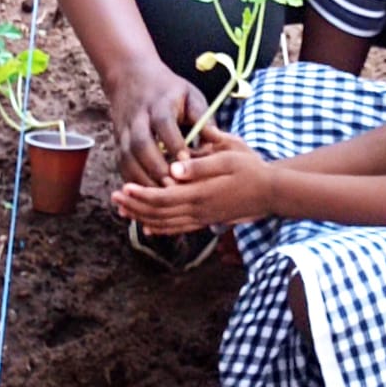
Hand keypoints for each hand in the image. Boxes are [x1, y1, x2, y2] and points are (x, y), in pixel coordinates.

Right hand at [104, 59, 208, 188]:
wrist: (131, 76)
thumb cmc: (170, 90)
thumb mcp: (191, 95)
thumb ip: (203, 117)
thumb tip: (217, 141)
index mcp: (159, 104)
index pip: (164, 124)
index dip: (174, 144)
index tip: (187, 163)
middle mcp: (138, 118)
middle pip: (140, 144)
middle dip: (155, 167)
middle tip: (172, 187)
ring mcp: (123, 131)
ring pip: (127, 157)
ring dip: (141, 178)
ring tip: (159, 197)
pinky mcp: (117, 142)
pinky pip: (121, 165)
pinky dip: (131, 182)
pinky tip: (144, 197)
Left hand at [111, 124, 270, 233]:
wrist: (271, 191)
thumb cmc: (250, 168)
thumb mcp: (228, 157)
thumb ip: (201, 164)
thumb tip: (174, 169)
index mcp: (200, 193)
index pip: (163, 197)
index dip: (141, 194)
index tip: (122, 187)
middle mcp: (199, 210)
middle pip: (159, 213)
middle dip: (135, 206)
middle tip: (114, 198)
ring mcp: (202, 218)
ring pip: (165, 224)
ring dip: (142, 218)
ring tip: (123, 211)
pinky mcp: (206, 220)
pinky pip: (178, 228)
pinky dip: (160, 229)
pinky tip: (148, 228)